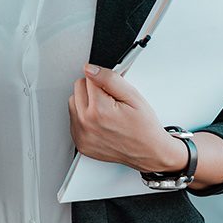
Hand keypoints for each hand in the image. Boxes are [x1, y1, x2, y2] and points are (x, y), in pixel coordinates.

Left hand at [68, 64, 188, 172]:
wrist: (149, 152)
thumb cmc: (144, 128)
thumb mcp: (133, 96)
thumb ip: (109, 79)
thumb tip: (90, 69)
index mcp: (98, 110)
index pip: (88, 78)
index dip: (103, 82)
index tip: (113, 92)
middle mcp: (86, 123)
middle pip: (78, 89)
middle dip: (93, 90)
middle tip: (111, 102)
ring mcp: (82, 135)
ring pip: (74, 103)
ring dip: (86, 103)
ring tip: (105, 112)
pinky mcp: (81, 143)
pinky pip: (74, 120)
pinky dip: (84, 118)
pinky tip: (100, 122)